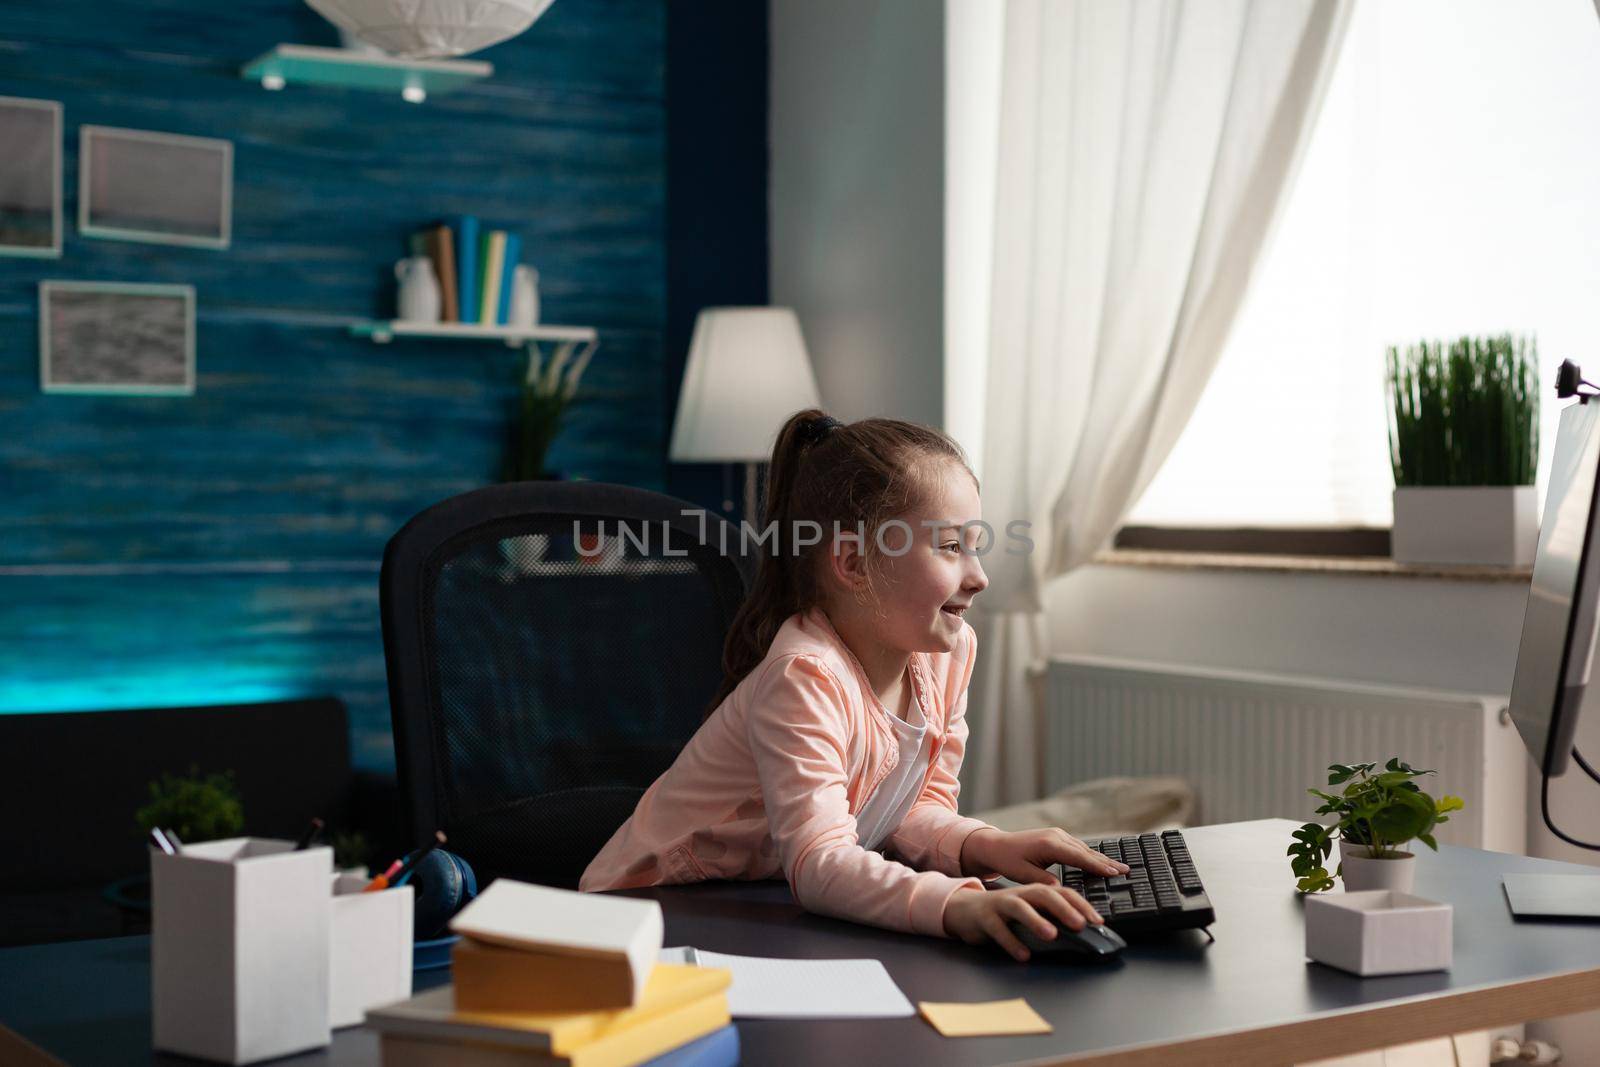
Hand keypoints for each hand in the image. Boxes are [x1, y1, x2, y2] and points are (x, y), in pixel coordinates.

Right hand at [943, 883, 1103, 960]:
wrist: (963, 909)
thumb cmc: (1002, 912)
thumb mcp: (1029, 912)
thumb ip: (1050, 918)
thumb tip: (1081, 934)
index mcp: (1034, 892)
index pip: (1062, 892)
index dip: (1081, 905)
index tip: (1097, 921)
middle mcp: (1019, 894)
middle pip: (1043, 894)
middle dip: (1063, 908)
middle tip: (1079, 924)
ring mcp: (1000, 904)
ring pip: (1019, 907)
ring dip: (1036, 920)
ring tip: (1051, 935)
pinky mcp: (983, 917)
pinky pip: (997, 929)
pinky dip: (1011, 942)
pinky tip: (1023, 955)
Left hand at [961, 826, 1128, 883]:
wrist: (995, 845)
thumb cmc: (1007, 860)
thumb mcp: (1024, 875)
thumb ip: (1044, 882)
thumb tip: (1063, 889)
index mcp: (1050, 845)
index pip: (1080, 857)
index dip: (1098, 866)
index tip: (1115, 873)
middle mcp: (1057, 836)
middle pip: (1087, 851)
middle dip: (1107, 862)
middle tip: (1127, 870)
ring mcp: (1057, 834)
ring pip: (1084, 848)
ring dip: (1101, 858)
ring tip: (1120, 867)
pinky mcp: (1056, 837)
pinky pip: (1078, 847)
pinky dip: (1091, 855)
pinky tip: (1100, 861)